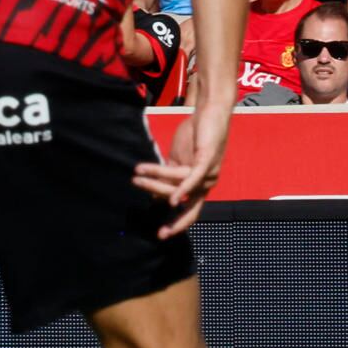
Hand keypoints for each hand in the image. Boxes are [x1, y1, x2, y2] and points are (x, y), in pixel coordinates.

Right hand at [132, 103, 230, 237]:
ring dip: (155, 180)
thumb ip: (169, 177)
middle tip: (149, 214)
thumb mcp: (177, 160)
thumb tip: (156, 197)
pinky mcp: (207, 160)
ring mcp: (209, 173)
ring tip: (137, 173)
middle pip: (185, 204)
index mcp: (200, 185)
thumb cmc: (195, 135)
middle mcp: (207, 183)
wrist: (210, 112)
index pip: (190, 211)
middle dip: (173, 218)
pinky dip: (183, 190)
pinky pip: (193, 178)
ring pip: (178, 185)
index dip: (178, 224)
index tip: (161, 234)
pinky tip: (172, 200)